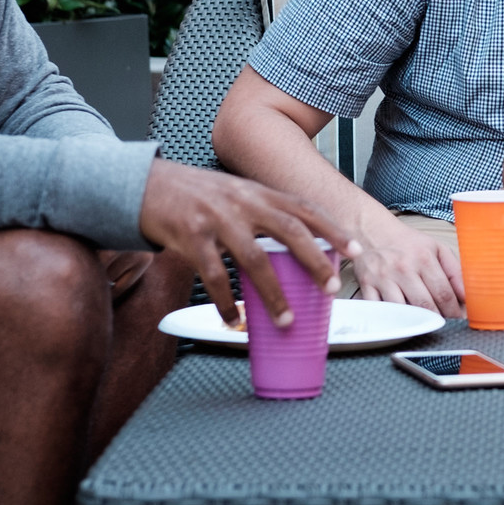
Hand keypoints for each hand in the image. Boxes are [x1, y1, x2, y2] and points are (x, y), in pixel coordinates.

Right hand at [138, 158, 359, 329]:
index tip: (356, 250)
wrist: (147, 184)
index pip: (304, 208)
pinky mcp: (190, 237)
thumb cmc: (198, 195)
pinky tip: (234, 320)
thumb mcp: (237, 194)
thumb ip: (264, 213)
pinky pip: (213, 276)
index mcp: (259, 193)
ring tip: (286, 320)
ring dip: (273, 294)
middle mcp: (243, 202)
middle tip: (332, 287)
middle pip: (289, 231)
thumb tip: (298, 249)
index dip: (333, 229)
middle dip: (315, 260)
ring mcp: (217, 219)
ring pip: (254, 259)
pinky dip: (226, 302)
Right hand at [347, 214, 464, 315]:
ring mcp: (383, 277)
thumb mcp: (436, 248)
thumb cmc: (407, 242)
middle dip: (436, 319)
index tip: (457, 320)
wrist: (372, 229)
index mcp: (424, 258)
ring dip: (414, 321)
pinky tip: (398, 321)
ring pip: (402, 311)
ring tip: (422, 325)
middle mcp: (404, 268)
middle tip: (442, 326)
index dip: (453, 311)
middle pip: (424, 305)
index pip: (444, 293)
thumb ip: (455, 271)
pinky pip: (378, 310)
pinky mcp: (366, 285)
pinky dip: (388, 319)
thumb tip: (467, 296)